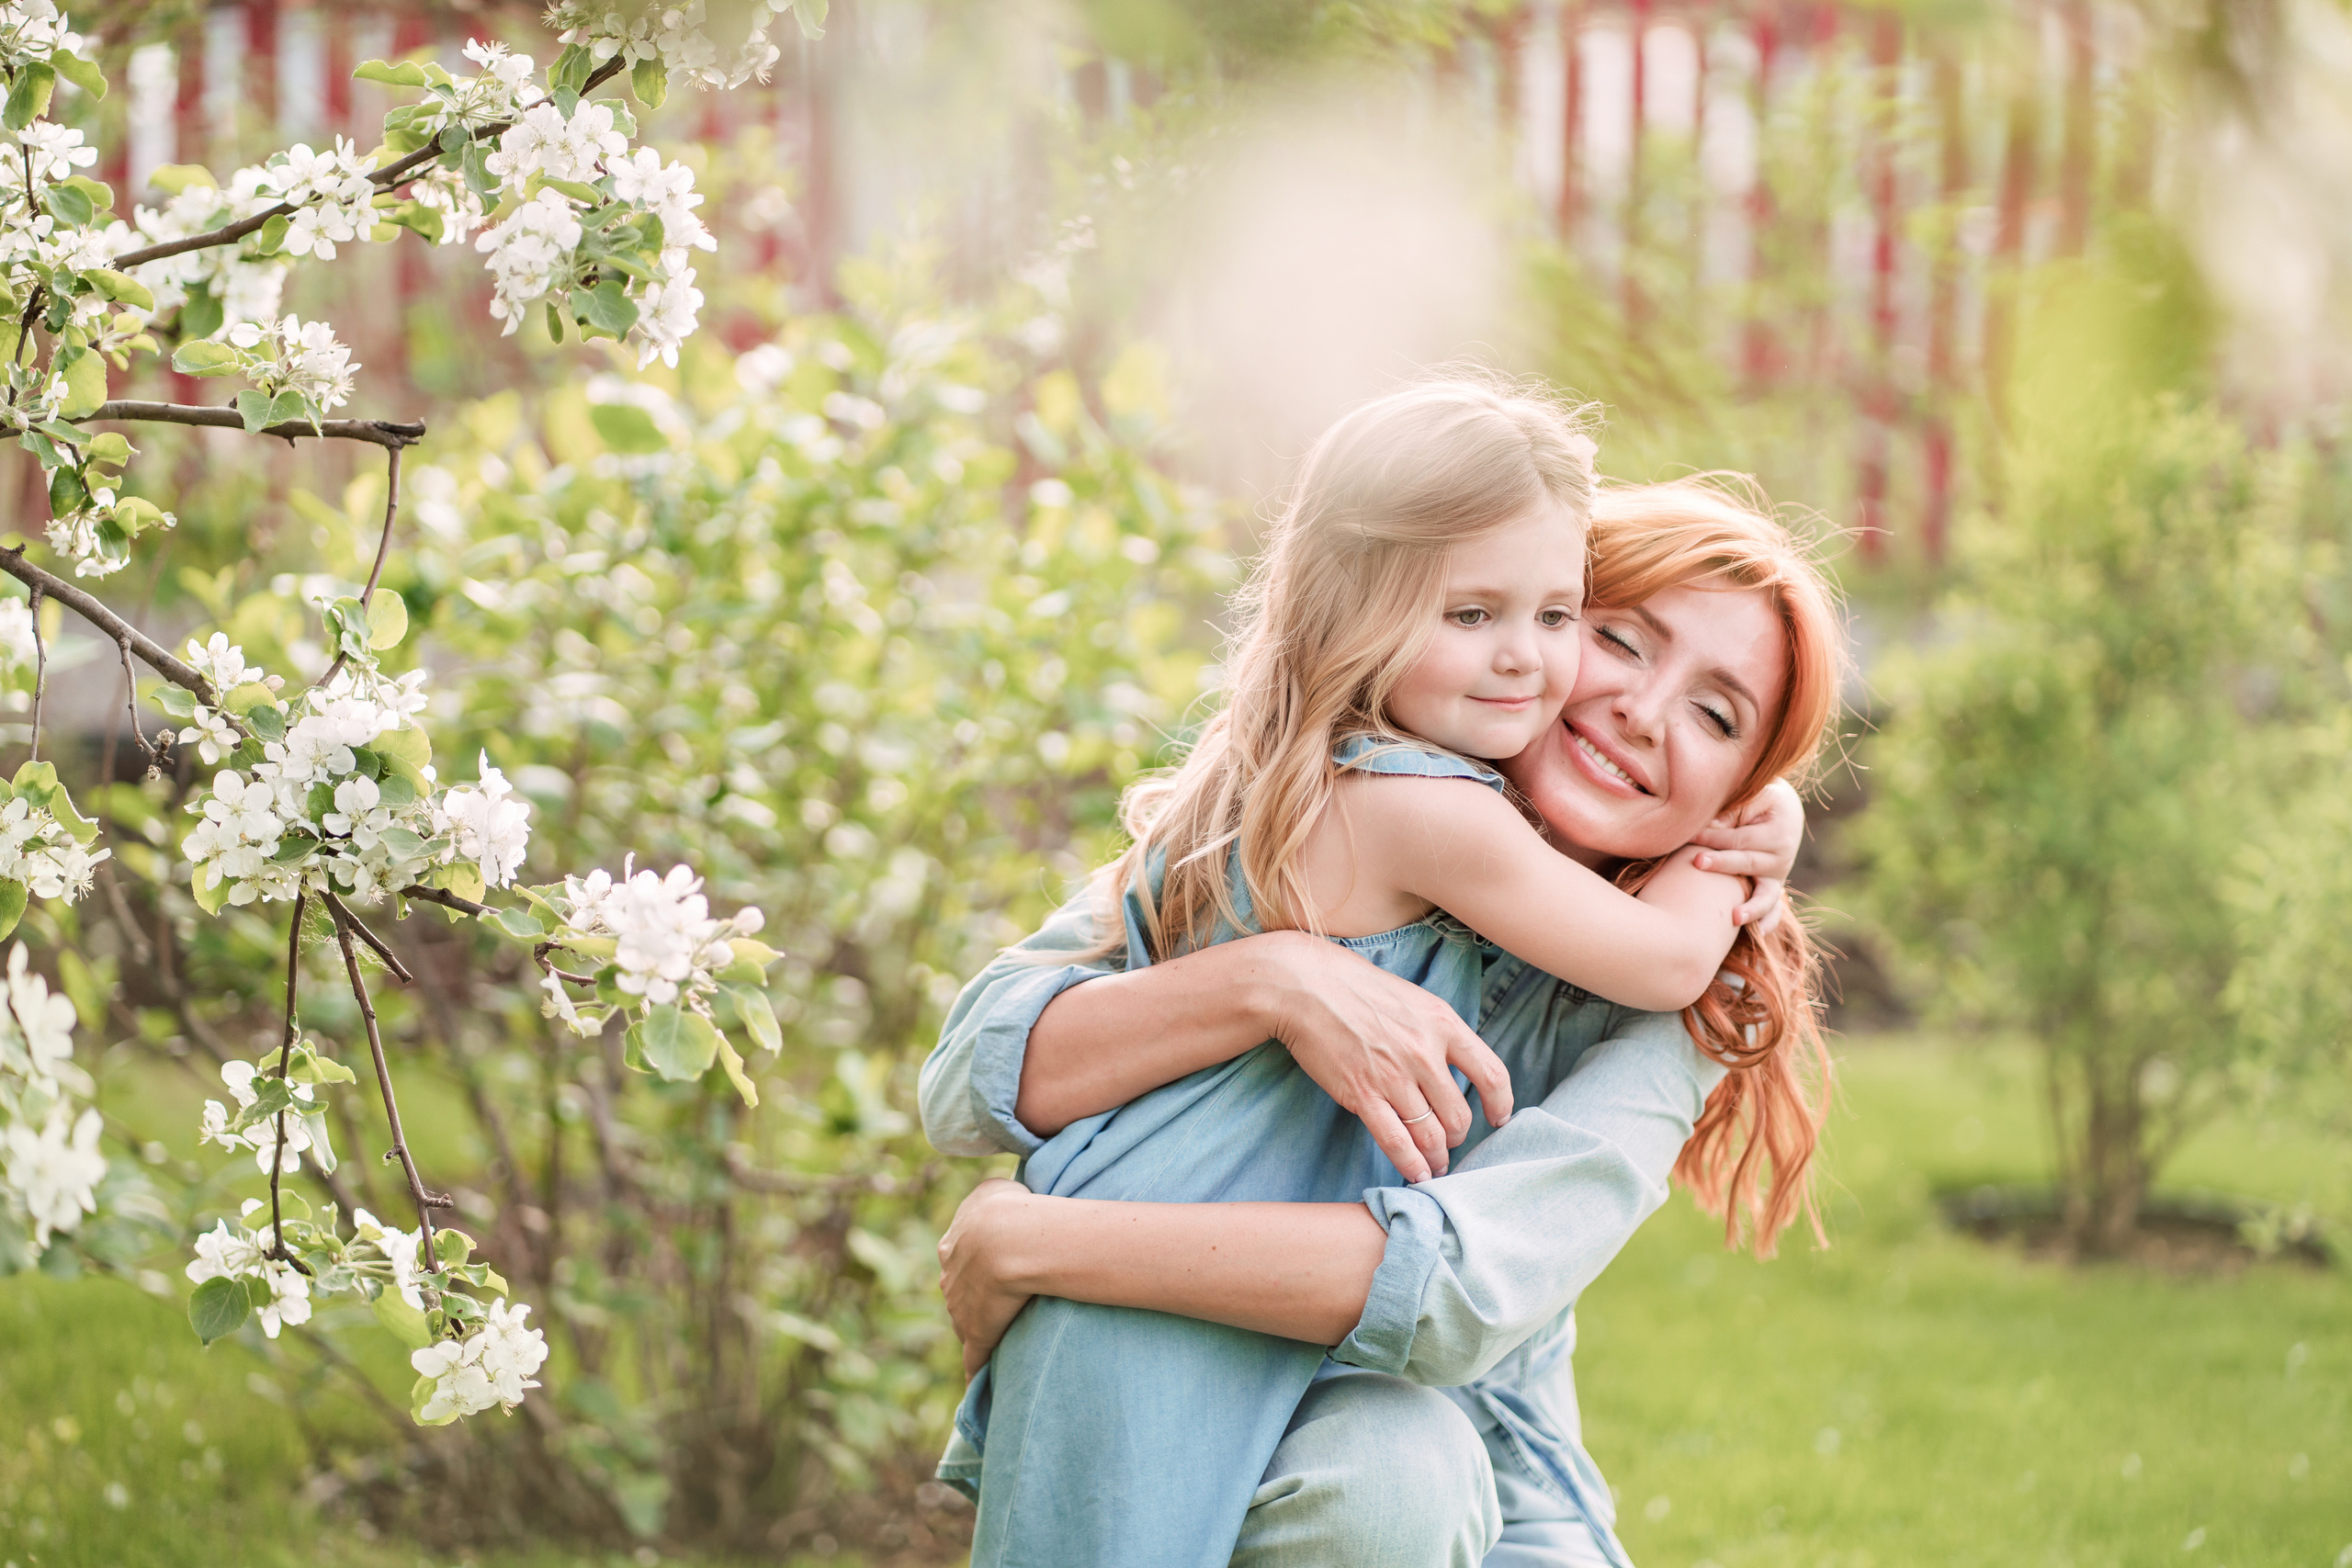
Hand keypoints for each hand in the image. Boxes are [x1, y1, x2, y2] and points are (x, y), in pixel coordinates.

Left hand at [938, 1177, 1039, 1378]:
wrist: (1007, 1239)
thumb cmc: (1009, 1208)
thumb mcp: (994, 1190)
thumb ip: (991, 1197)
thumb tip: (999, 1199)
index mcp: (952, 1245)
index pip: (959, 1261)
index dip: (976, 1266)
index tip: (990, 1270)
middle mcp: (950, 1278)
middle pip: (959, 1293)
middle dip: (974, 1297)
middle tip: (998, 1301)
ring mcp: (961, 1309)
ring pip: (966, 1322)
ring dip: (980, 1329)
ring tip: (999, 1338)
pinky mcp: (976, 1333)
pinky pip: (974, 1358)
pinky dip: (976, 1371)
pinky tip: (977, 1387)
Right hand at [1252, 932, 1513, 1183]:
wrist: (1304, 987)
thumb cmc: (1356, 987)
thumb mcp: (1413, 998)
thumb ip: (1437, 1031)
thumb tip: (1455, 1066)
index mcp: (1442, 1023)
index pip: (1491, 1074)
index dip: (1500, 1104)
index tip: (1498, 1118)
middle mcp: (1424, 1053)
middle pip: (1459, 1114)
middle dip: (1458, 1135)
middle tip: (1449, 1140)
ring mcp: (1394, 1077)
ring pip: (1431, 1135)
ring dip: (1437, 1157)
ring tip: (1436, 1165)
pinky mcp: (1363, 1095)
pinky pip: (1396, 1142)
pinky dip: (1411, 1165)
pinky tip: (1417, 1174)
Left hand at [1688, 777, 1805, 933]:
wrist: (1781, 811)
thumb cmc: (1758, 801)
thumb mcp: (1751, 797)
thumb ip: (1731, 811)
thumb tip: (1705, 826)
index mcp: (1777, 832)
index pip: (1740, 838)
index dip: (1714, 836)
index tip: (1689, 834)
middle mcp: (1782, 857)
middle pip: (1748, 863)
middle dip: (1722, 863)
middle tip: (1697, 861)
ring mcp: (1777, 876)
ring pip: (1766, 895)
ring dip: (1751, 907)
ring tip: (1734, 917)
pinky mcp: (1772, 888)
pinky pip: (1773, 909)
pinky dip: (1767, 921)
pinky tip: (1758, 933)